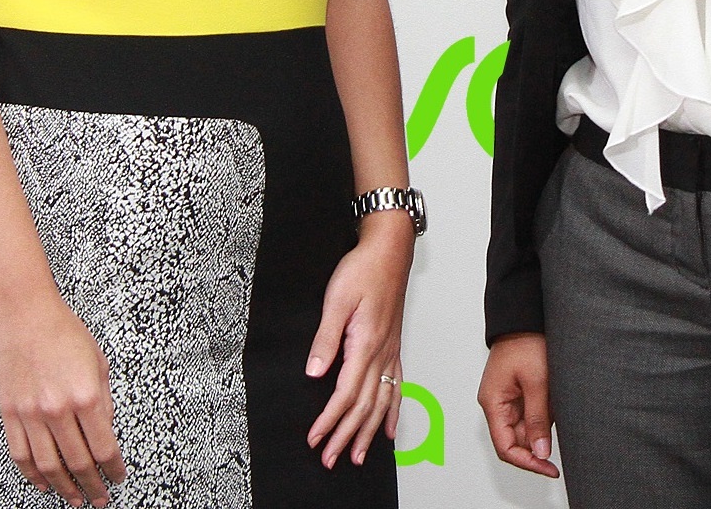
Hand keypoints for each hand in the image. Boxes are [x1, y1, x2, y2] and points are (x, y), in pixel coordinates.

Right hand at [0, 293, 127, 506]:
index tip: (117, 477)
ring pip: (48, 466)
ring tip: (74, 498)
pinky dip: (32, 475)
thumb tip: (106, 432)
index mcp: (86, 395)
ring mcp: (30, 413)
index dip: (113, 469)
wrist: (23, 312)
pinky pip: (21, 454)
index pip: (104, 448)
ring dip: (63, 488)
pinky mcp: (9, 413)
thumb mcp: (98, 363)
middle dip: (92, 486)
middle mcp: (58, 409)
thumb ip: (103, 401)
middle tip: (99, 497)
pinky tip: (43, 483)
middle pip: (78, 463)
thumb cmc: (62, 330)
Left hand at [305, 214, 412, 467]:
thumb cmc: (364, 269)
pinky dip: (391, 412)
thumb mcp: (336, 301)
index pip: (345, 394)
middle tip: (332, 459)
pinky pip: (396, 387)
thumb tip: (314, 373)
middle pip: (364, 406)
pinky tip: (387, 428)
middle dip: (346, 436)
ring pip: (381, 402)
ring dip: (368, 432)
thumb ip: (325, 340)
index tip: (316, 439)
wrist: (389, 250)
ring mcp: (390, 352)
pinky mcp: (393, 347)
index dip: (329, 420)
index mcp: (365, 345)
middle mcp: (382, 354)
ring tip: (358, 455)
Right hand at [477, 332, 558, 477]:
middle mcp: (497, 404)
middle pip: (515, 441)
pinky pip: (531, 414)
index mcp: (493, 403)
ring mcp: (508, 399)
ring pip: (525, 429)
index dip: (527, 462)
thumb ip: (538, 420)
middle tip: (560, 453)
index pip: (505, 447)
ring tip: (560, 417)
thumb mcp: (536, 383)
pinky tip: (557, 408)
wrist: (526, 317)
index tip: (549, 468)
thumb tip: (540, 452)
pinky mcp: (519, 392)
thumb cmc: (526, 342)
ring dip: (543, 430)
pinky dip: (545, 417)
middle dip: (537, 447)